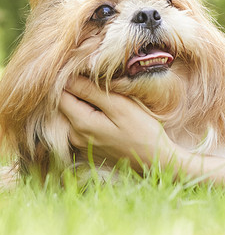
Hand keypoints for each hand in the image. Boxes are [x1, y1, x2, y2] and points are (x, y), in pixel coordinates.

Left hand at [59, 76, 180, 170]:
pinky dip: (90, 116)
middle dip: (79, 92)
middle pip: (66, 105)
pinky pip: (81, 126)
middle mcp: (74, 135)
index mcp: (80, 123)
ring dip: (86, 104)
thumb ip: (91, 92)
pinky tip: (109, 116)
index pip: (62, 94)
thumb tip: (67, 78)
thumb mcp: (120, 107)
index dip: (72, 80)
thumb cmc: (142, 131)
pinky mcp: (88, 148)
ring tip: (109, 101)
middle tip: (103, 87)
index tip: (90, 74)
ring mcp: (80, 144)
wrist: (154, 160)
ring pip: (74, 115)